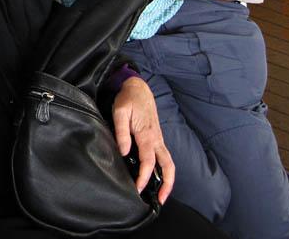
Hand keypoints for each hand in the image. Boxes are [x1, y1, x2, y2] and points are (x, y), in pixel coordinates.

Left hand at [112, 76, 174, 203]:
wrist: (138, 87)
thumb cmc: (128, 99)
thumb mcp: (119, 112)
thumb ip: (121, 132)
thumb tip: (123, 152)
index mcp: (147, 134)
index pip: (148, 162)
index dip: (144, 177)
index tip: (138, 189)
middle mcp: (156, 139)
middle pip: (167, 166)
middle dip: (167, 185)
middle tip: (160, 200)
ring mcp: (158, 138)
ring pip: (169, 162)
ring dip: (168, 179)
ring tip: (161, 194)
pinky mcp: (156, 137)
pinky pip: (164, 156)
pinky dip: (164, 169)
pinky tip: (157, 177)